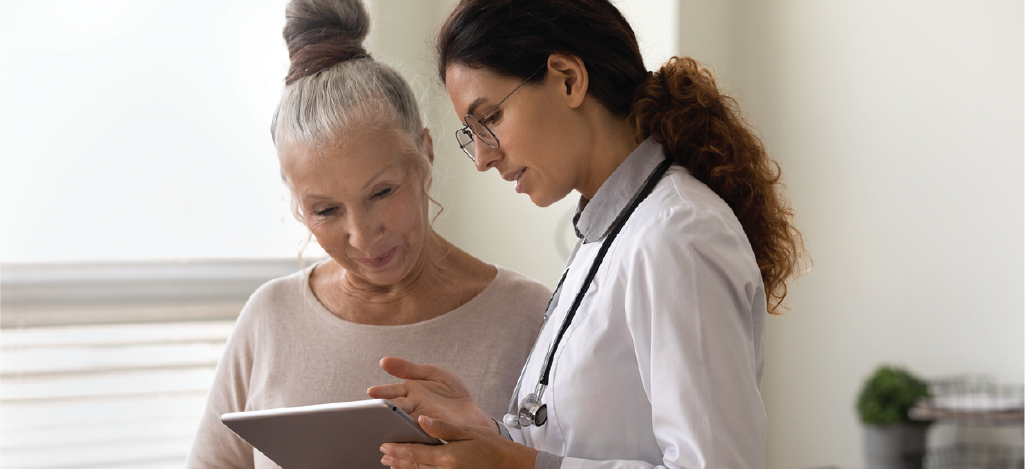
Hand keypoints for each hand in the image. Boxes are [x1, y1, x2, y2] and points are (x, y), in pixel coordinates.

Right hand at [367, 357, 492, 428]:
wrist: (473, 410)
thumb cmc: (451, 393)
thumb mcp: (432, 374)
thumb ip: (409, 368)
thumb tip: (383, 361)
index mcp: (410, 393)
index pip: (392, 392)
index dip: (382, 393)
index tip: (372, 392)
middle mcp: (412, 409)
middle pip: (395, 410)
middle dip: (384, 410)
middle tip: (375, 409)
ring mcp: (422, 422)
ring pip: (404, 423)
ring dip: (396, 424)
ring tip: (389, 422)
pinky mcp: (433, 434)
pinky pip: (420, 435)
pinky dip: (414, 435)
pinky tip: (412, 431)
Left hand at [380, 415, 536, 468]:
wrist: (507, 464)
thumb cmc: (490, 446)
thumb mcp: (467, 431)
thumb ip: (442, 427)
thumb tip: (420, 420)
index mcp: (447, 456)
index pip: (415, 453)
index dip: (398, 450)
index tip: (384, 446)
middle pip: (413, 466)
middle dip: (396, 460)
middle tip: (383, 455)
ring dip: (404, 468)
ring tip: (391, 463)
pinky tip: (414, 468)